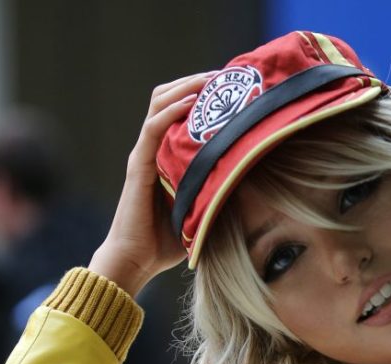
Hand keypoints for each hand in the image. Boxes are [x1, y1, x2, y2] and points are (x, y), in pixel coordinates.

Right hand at [89, 73, 211, 295]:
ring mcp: (144, 154)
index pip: (180, 111)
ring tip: (211, 80)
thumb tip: (255, 191)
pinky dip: (171, 111)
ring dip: (186, 88)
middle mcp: (153, 149)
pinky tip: (191, 103)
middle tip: (225, 76)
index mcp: (165, 157)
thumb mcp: (201, 212)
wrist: (135, 261)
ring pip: (160, 104)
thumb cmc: (166, 244)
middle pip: (168, 97)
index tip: (231, 88)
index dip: (201, 94)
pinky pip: (153, 128)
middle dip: (195, 82)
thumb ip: (218, 196)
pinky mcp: (139, 166)